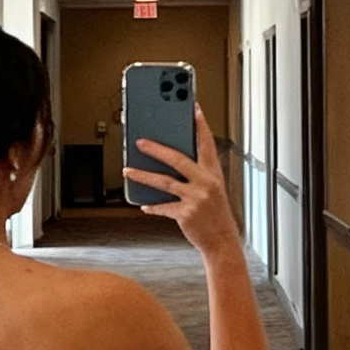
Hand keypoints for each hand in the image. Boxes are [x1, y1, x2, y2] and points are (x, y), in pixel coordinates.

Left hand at [123, 105, 237, 254]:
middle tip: (140, 141)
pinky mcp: (186, 214)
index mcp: (214, 173)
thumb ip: (198, 174)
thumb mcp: (213, 189)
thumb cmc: (215, 215)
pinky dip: (152, 206)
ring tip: (127, 170)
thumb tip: (171, 162)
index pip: (206, 143)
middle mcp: (206, 182)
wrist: (222, 241)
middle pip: (177, 159)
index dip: (200, 124)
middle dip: (156, 149)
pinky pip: (163, 207)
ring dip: (143, 175)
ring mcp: (196, 198)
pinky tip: (144, 205)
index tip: (193, 108)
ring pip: (164, 182)